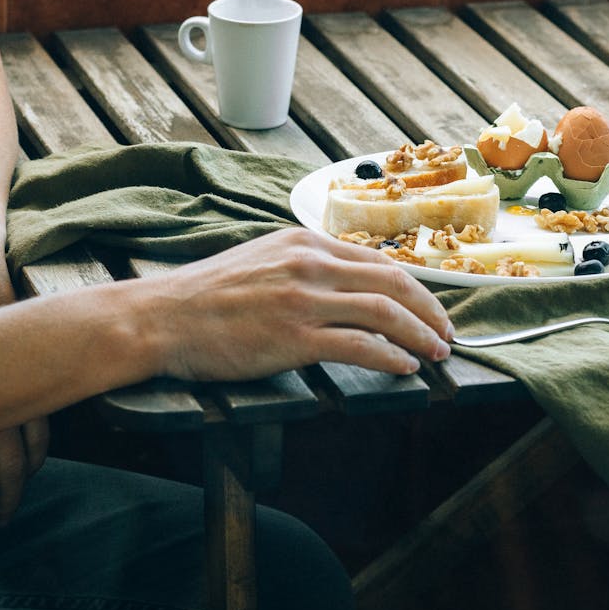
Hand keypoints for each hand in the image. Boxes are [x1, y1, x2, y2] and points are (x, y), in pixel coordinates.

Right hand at [150, 227, 453, 380]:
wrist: (161, 318)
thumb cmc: (204, 297)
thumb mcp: (259, 261)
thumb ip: (300, 266)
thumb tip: (340, 286)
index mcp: (301, 241)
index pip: (376, 260)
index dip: (413, 285)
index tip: (429, 306)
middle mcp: (309, 263)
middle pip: (393, 282)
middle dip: (430, 309)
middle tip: (447, 332)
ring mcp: (303, 299)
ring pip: (385, 312)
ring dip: (420, 334)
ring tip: (437, 353)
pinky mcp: (294, 336)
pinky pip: (361, 346)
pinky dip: (392, 357)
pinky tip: (406, 368)